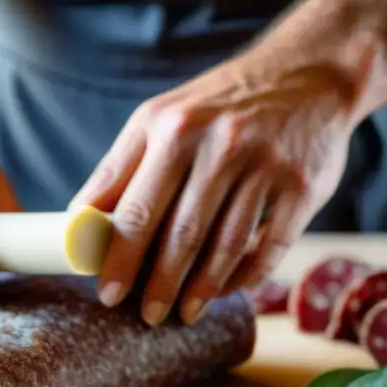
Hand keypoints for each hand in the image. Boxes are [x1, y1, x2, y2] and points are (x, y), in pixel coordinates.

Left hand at [72, 49, 361, 325]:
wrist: (308, 71)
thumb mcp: (163, 118)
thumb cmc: (218, 105)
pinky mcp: (303, 185)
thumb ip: (121, 167)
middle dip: (159, 283)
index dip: (119, 257)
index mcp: (172, 128)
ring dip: (201, 288)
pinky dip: (245, 275)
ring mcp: (264, 164)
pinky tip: (225, 290)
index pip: (136, 207)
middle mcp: (218, 143)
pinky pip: (270, 245)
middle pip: (180, 231)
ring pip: (225, 244)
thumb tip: (78, 221)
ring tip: (182, 313)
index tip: (107, 293)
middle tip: (145, 315)